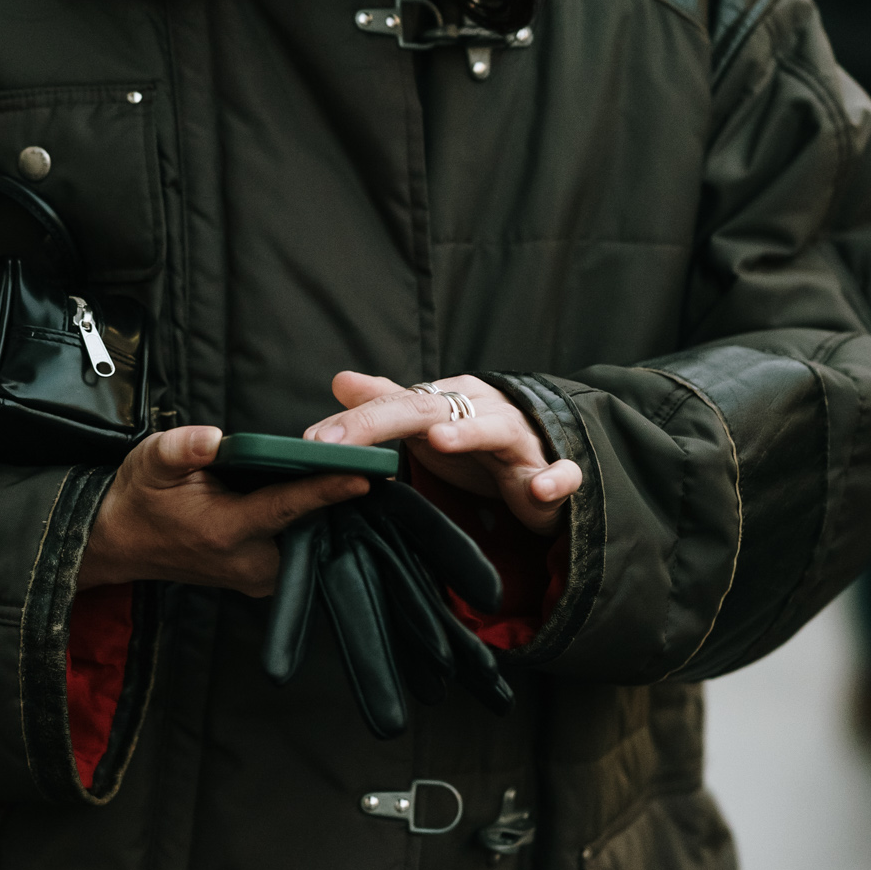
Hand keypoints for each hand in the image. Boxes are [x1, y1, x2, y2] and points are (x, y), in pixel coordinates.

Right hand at [78, 425, 368, 596]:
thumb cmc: (141, 497)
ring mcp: (256, 577)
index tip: (362, 476)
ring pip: (309, 542)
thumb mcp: (151, 461)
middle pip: (310, 528)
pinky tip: (323, 497)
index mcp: (224, 531)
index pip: (285, 509)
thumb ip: (180, 448)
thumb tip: (213, 438)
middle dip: (338, 499)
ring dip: (328, 513)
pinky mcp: (261, 580)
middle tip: (369, 462)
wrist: (122, 540)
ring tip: (350, 473)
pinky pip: (300, 551)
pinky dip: (312, 525)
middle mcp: (248, 562)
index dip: (324, 490)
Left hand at [304, 371, 580, 536]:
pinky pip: (560, 472)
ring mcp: (520, 439)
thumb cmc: (477, 445)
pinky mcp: (551, 470)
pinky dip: (554, 479)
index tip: (311, 442)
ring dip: (469, 433)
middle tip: (338, 443)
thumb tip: (339, 380)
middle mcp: (482, 408)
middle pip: (428, 410)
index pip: (393, 405)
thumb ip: (387, 405)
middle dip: (382, 422)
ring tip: (438, 439)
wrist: (543, 462)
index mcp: (448, 399)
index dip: (353, 423)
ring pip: (495, 429)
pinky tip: (539, 489)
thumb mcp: (428, 425)